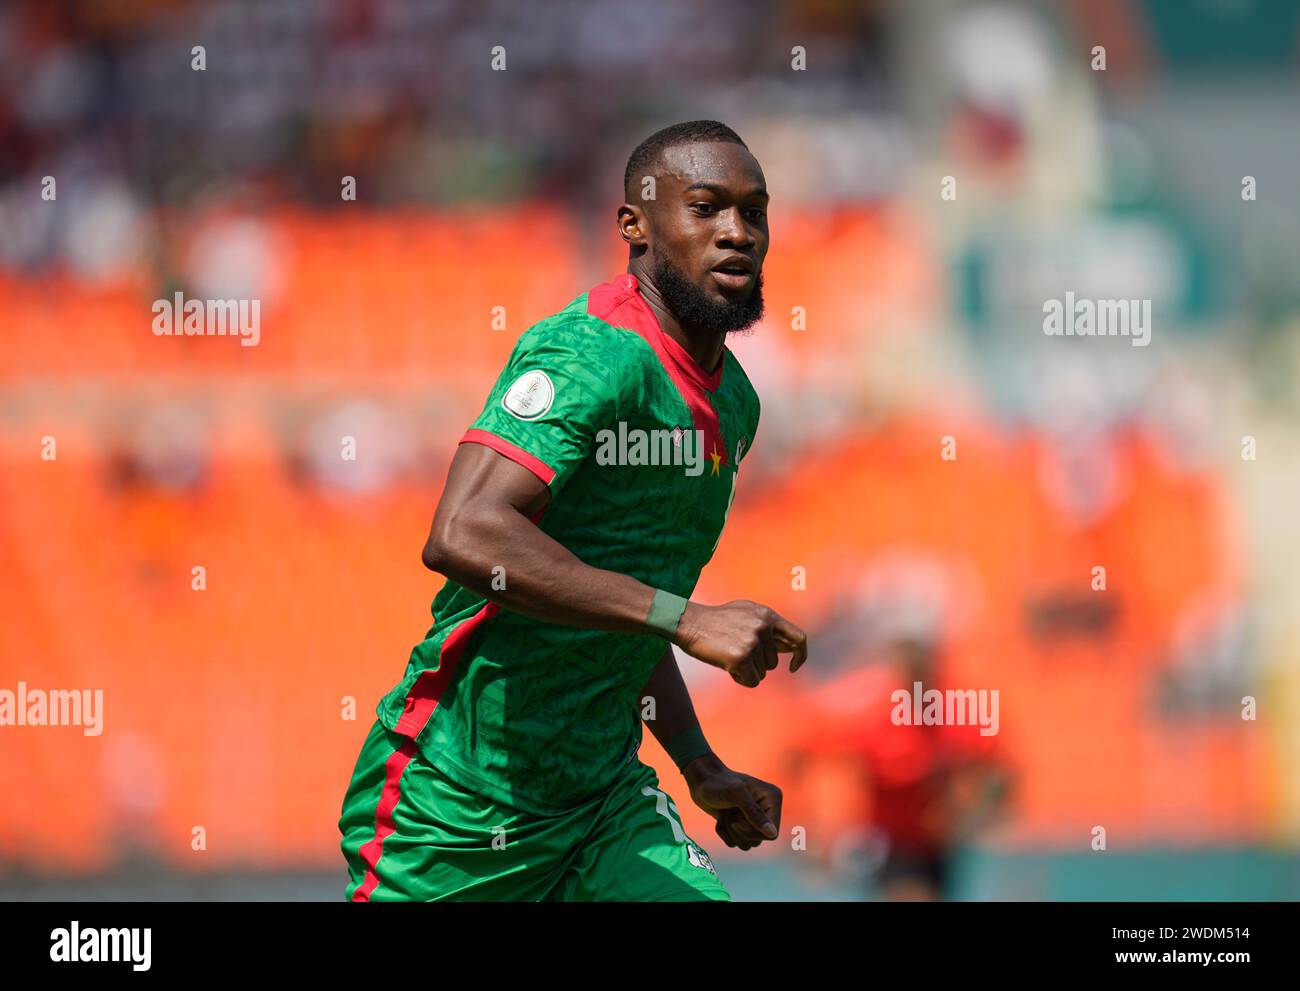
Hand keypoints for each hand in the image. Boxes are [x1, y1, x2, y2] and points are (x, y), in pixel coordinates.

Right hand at [673, 600, 807, 686]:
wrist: (689, 623)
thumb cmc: (715, 621)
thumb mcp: (745, 613)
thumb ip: (767, 626)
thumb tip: (788, 647)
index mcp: (767, 615)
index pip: (798, 638)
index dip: (800, 655)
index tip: (793, 667)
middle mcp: (763, 627)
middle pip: (773, 663)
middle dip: (756, 663)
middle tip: (735, 652)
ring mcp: (753, 642)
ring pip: (762, 673)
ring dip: (747, 670)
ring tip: (728, 655)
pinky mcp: (741, 658)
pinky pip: (752, 681)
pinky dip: (740, 679)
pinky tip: (727, 666)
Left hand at [684, 755, 782, 850]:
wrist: (701, 781)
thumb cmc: (718, 783)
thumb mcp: (736, 795)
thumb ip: (755, 813)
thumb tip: (772, 833)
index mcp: (773, 799)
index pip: (771, 833)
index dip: (751, 832)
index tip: (735, 821)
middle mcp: (768, 809)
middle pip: (759, 840)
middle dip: (739, 830)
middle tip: (728, 813)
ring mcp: (755, 818)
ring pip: (748, 843)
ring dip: (730, 832)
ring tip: (724, 814)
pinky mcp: (743, 824)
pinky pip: (736, 842)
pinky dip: (725, 833)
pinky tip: (720, 818)